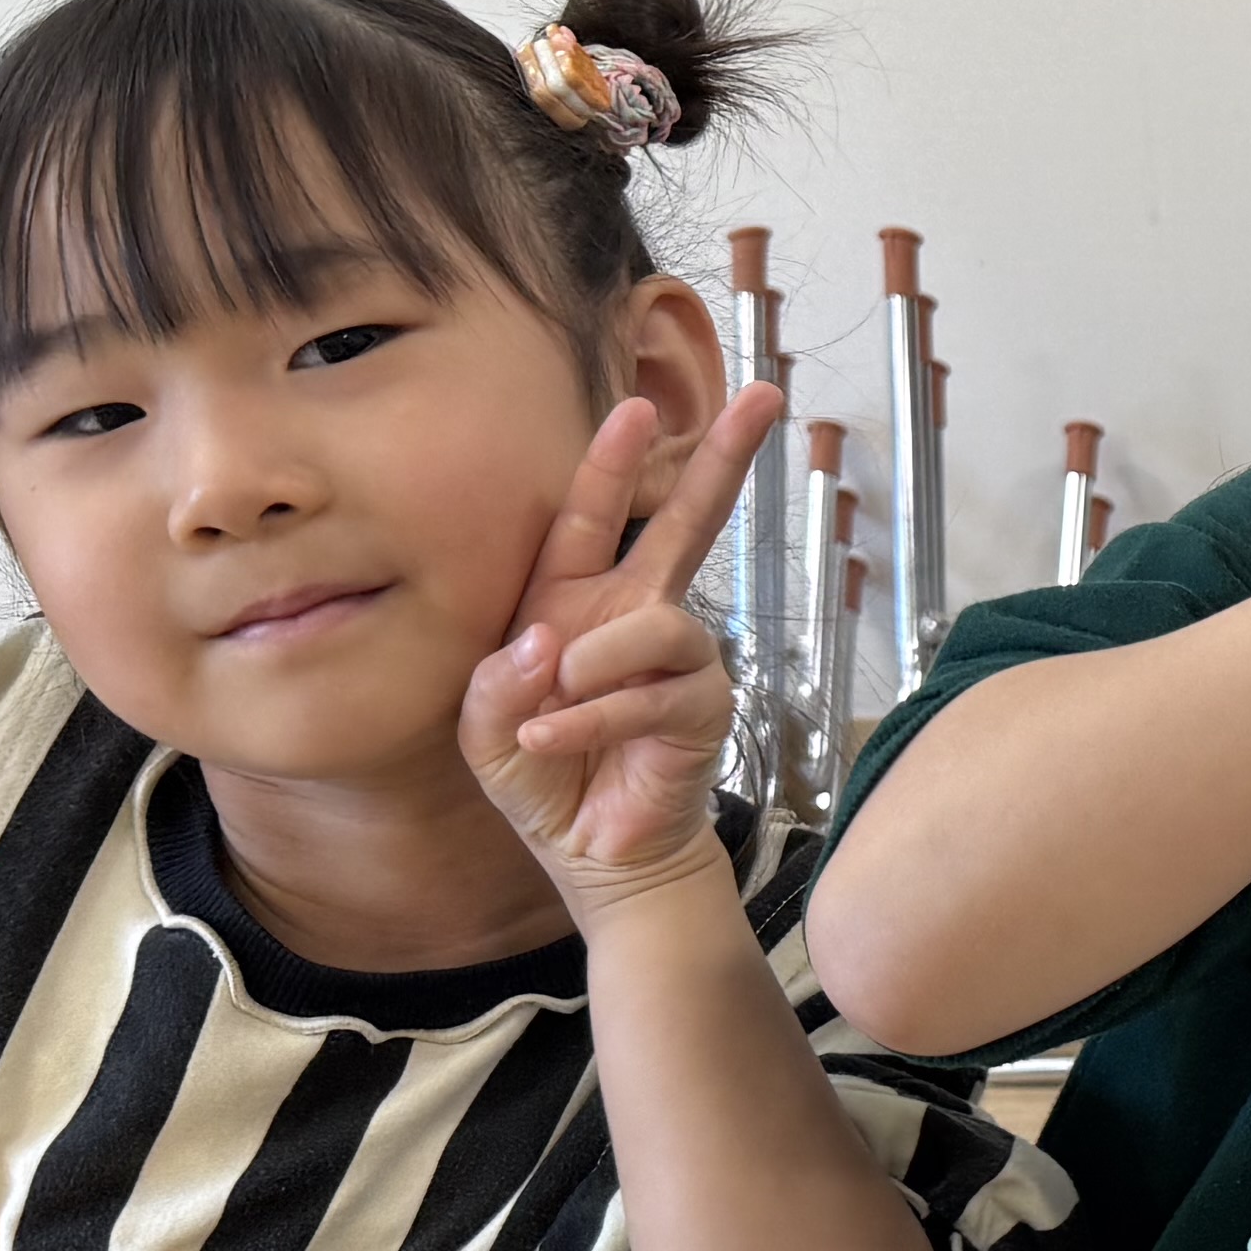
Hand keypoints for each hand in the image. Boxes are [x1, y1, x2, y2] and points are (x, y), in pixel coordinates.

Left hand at [459, 382, 778, 903]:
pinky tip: (552, 741)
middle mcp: (636, 617)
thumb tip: (549, 642)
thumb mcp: (485, 726)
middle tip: (765, 398)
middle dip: (724, 458)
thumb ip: (496, 680)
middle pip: (691, 523)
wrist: (595, 853)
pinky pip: (648, 696)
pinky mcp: (702, 710)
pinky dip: (590, 720)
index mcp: (577, 602)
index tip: (637, 406)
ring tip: (555, 705)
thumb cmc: (543, 776)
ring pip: (654, 624)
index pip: (594, 517)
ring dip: (594, 665)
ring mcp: (678, 662)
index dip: (615, 461)